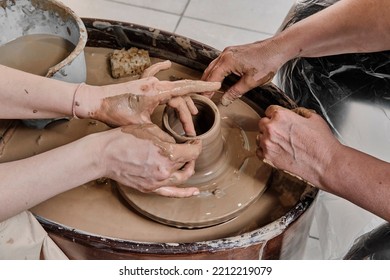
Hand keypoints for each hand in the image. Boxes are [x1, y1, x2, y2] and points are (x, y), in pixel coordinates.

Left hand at [92, 60, 220, 135]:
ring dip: (181, 102)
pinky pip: (154, 74)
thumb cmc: (114, 114)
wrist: (94, 102)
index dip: (203, 87)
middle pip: (180, 95)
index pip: (185, 88)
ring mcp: (146, 82)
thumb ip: (158, 131)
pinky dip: (161, 69)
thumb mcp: (140, 126)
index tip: (217, 86)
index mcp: (156, 92)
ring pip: (171, 89)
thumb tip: (172, 142)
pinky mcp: (139, 84)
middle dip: (189, 111)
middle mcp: (154, 84)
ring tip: (190, 114)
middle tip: (193, 129)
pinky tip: (167, 64)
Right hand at [101, 123, 201, 196]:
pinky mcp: (149, 188)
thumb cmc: (123, 139)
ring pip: (182, 177)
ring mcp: (157, 182)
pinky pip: (171, 193)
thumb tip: (177, 144)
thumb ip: (168, 138)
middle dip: (191, 154)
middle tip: (188, 147)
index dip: (197, 145)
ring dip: (188, 168)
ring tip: (188, 162)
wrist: (103, 155)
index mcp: (168, 154)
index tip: (195, 141)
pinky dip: (184, 193)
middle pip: (187, 163)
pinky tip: (194, 192)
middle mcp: (165, 171)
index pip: (193, 152)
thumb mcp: (150, 129)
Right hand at [202, 39, 282, 105]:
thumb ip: (235, 92)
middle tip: (202, 97)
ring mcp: (228, 52)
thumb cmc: (267, 62)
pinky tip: (217, 80)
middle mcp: (225, 54)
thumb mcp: (251, 82)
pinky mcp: (233, 52)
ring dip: (209, 78)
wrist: (277, 48)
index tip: (203, 99)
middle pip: (209, 72)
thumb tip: (224, 101)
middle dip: (205, 84)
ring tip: (207, 90)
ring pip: (213, 67)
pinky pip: (219, 63)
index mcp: (228, 61)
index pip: (211, 78)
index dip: (207, 90)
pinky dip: (216, 73)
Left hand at [256, 105, 340, 184]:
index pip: (269, 110)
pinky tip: (276, 151)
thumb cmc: (322, 141)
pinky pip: (259, 151)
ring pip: (260, 137)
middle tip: (281, 132)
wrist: (325, 163)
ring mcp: (268, 144)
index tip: (279, 119)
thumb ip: (298, 112)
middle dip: (270, 125)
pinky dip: (265, 151)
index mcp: (281, 116)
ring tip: (280, 143)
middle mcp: (271, 129)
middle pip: (262, 123)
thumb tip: (292, 113)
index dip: (276, 114)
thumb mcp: (313, 118)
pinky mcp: (268, 158)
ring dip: (267, 138)